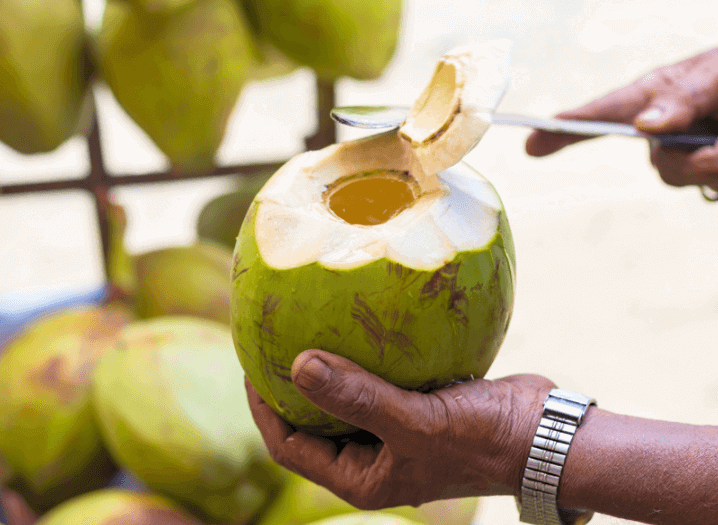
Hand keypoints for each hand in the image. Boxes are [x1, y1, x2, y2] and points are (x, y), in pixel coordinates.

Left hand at [245, 349, 555, 509]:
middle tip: (270, 339)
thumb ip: (358, 396)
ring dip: (326, 365)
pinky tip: (354, 321)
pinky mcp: (417, 402)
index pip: (290, 446)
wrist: (545, 435)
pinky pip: (377, 377)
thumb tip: (297, 365)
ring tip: (303, 323)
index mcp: (362, 475)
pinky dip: (363, 354)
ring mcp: (395, 427)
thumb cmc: (483, 442)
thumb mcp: (416, 423)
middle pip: (312, 418)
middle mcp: (373, 453)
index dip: (262, 409)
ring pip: (345, 394)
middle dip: (288, 384)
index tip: (251, 365)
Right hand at [525, 48, 717, 189]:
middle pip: (661, 166)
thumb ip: (681, 97)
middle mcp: (666, 130)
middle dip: (693, 162)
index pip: (601, 116)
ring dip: (717, 165)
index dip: (563, 131)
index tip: (531, 142)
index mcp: (655, 98)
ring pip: (690, 179)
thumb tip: (644, 125)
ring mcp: (689, 153)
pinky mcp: (708, 172)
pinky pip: (713, 187)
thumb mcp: (713, 76)